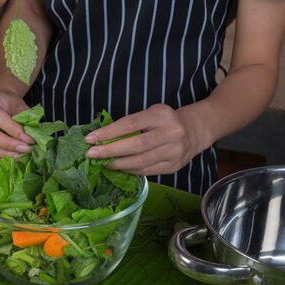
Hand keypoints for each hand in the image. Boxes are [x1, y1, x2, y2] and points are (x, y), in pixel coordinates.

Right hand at [0, 89, 33, 157]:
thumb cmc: (6, 102)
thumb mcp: (17, 104)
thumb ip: (23, 118)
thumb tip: (30, 136)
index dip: (11, 128)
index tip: (28, 139)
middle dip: (6, 143)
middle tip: (24, 149)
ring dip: (2, 152)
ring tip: (19, 154)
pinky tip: (8, 153)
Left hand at [84, 104, 202, 175]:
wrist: (194, 131)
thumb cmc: (164, 121)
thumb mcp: (150, 113)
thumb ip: (131, 124)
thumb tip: (101, 137)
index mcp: (161, 115)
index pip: (130, 124)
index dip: (108, 132)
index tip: (90, 139)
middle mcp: (171, 133)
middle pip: (135, 145)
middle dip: (110, 151)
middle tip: (91, 154)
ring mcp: (174, 151)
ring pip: (140, 161)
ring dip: (117, 163)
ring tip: (102, 162)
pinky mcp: (174, 166)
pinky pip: (147, 171)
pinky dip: (129, 170)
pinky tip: (118, 167)